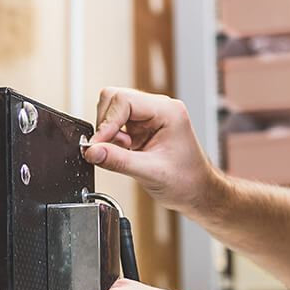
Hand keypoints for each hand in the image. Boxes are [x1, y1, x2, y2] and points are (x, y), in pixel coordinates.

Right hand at [85, 87, 220, 215]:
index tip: (97, 144)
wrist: (197, 191)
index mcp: (167, 111)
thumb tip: (91, 151)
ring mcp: (149, 115)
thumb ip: (117, 160)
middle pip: (115, 98)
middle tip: (112, 148)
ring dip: (110, 132)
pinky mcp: (142, 125)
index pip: (124, 100)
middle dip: (106, 125)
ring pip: (112, 109)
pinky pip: (116, 122)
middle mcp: (158, 108)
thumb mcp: (150, 173)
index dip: (106, 122)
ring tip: (125, 150)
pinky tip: (126, 150)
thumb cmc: (187, 181)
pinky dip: (113, 137)